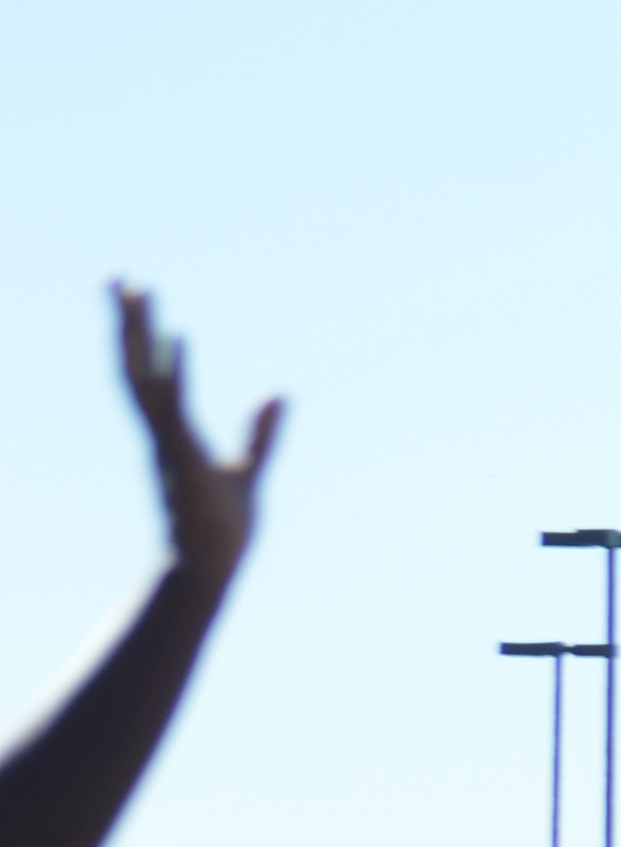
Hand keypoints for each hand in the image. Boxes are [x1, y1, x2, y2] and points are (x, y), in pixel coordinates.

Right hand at [109, 288, 275, 590]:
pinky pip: (174, 410)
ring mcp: (166, 443)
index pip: (149, 373)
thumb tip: (279, 396)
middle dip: (125, 323)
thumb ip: (262, 434)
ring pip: (143, 379)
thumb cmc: (223, 528)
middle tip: (115, 276)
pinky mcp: (183, 459)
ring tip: (135, 292)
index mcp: (171, 432)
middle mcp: (160, 432)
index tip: (136, 295)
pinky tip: (176, 339)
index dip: (141, 335)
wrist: (212, 571)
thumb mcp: (250, 472)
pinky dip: (174, 374)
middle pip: (134, 366)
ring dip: (138, 335)